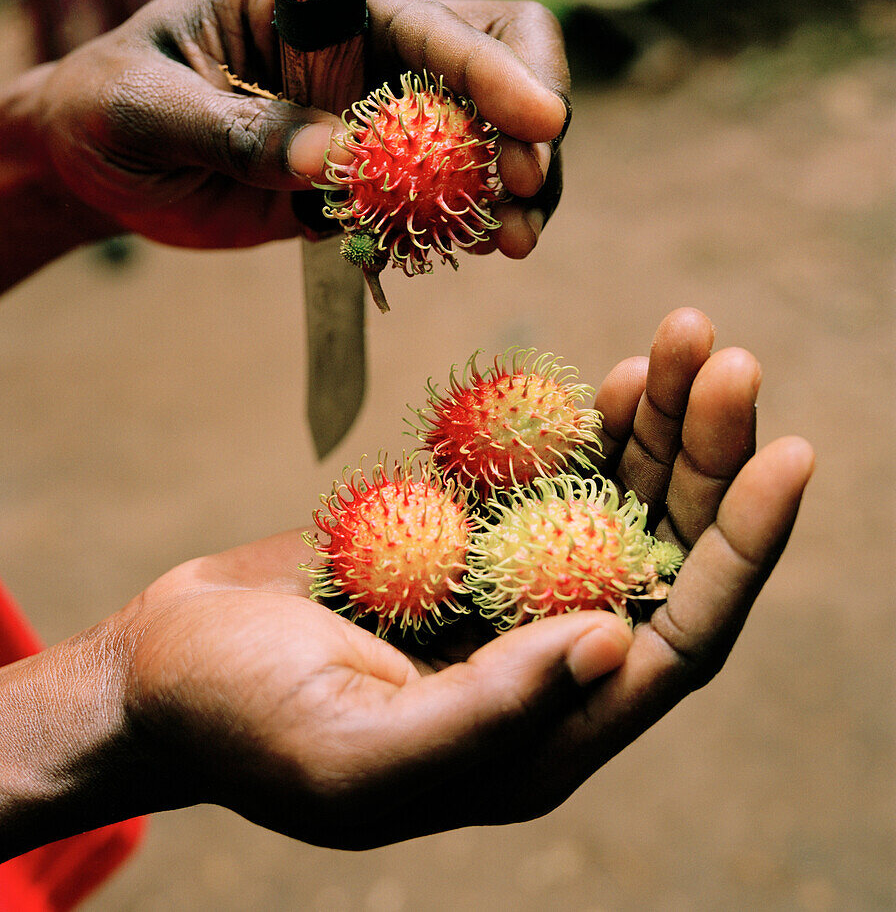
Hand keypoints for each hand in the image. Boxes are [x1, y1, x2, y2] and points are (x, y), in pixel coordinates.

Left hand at [29, 0, 568, 254]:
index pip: (429, 21)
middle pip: (493, 58)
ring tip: (511, 244)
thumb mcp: (149, 111)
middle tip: (525, 199)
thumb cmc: (111, 110)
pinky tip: (466, 250)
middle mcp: (363, 39)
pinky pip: (442, 190)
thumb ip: (236, 130)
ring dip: (509, 187)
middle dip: (525, 128)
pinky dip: (465, 220)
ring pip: (483, 131)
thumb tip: (332, 159)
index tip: (540, 125)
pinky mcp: (373, 168)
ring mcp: (376, 105)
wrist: (102, 163)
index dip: (493, 71)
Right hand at [95, 307, 810, 849]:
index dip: (742, 550)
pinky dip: (581, 423)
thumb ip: (486, 718)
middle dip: (703, 455)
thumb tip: (616, 642)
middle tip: (725, 357)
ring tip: (682, 337)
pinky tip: (614, 377)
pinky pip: (546, 470)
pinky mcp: (464, 533)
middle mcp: (546, 657)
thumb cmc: (243, 724)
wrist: (165, 666)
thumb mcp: (354, 753)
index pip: (681, 639)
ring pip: (613, 498)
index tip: (786, 453)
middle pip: (660, 550)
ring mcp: (507, 586)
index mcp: (544, 734)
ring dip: (655, 421)